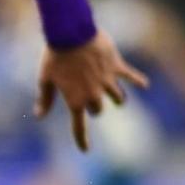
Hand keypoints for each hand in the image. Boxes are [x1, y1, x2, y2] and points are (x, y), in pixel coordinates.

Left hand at [36, 30, 150, 151]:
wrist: (71, 33)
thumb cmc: (54, 56)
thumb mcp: (45, 78)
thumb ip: (45, 98)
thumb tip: (39, 116)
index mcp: (75, 100)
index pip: (79, 127)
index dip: (82, 140)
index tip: (85, 151)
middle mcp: (93, 95)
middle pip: (99, 110)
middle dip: (95, 107)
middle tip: (92, 98)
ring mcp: (108, 82)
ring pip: (119, 98)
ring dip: (118, 99)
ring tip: (117, 96)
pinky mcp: (117, 67)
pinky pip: (132, 77)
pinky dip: (139, 81)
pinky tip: (144, 85)